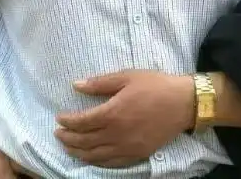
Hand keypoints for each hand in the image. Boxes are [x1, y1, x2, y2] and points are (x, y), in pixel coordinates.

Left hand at [55, 70, 194, 167]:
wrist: (183, 103)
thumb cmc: (154, 85)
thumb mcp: (126, 76)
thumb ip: (100, 83)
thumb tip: (76, 85)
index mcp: (112, 113)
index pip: (82, 122)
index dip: (67, 121)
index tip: (59, 118)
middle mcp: (117, 134)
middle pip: (85, 142)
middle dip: (68, 139)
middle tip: (58, 134)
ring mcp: (127, 148)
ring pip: (95, 156)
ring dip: (78, 153)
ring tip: (68, 148)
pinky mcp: (137, 154)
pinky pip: (111, 164)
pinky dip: (96, 162)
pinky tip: (91, 158)